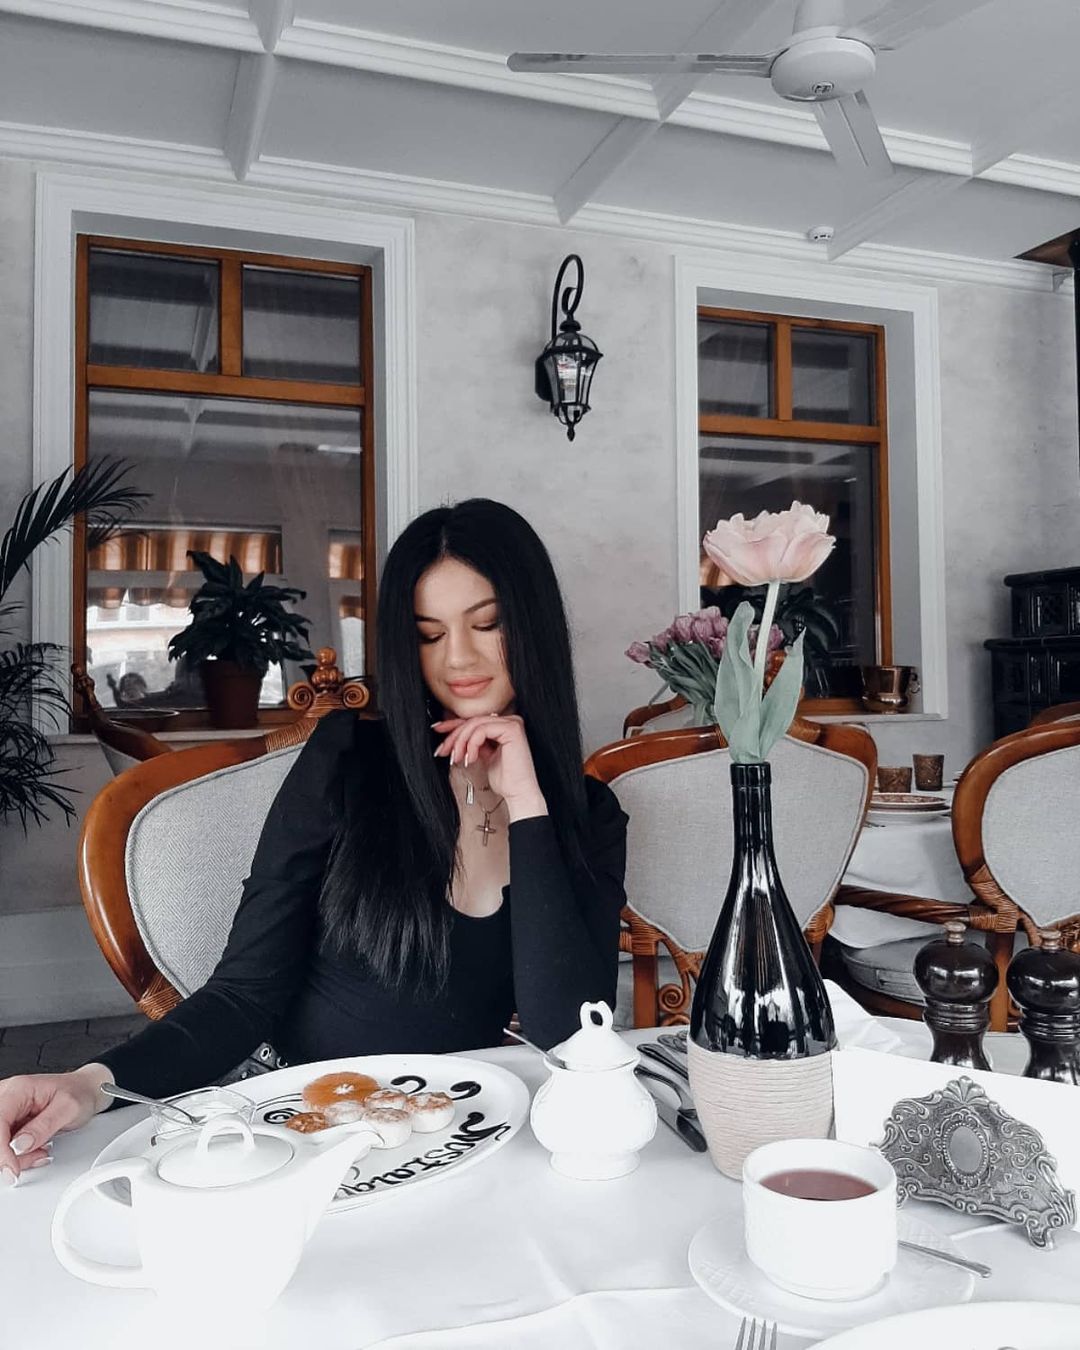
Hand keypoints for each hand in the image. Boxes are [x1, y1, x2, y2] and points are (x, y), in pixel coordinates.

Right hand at [0, 1064, 112, 1184]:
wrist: (85, 1091)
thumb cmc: (79, 1092)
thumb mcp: (69, 1108)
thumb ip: (44, 1126)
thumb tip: (20, 1145)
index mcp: (19, 1089)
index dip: (2, 1149)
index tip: (13, 1168)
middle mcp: (8, 1098)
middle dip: (12, 1153)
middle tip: (36, 1155)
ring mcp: (7, 1112)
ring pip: (0, 1143)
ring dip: (18, 1156)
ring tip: (42, 1149)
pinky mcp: (10, 1124)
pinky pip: (6, 1146)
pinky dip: (21, 1154)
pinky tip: (37, 1149)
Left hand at [433, 714, 547, 820]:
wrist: (518, 793)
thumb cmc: (505, 779)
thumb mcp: (482, 756)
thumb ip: (472, 743)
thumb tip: (453, 737)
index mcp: (503, 726)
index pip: (474, 721)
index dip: (453, 725)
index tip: (438, 730)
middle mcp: (509, 721)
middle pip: (472, 721)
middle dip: (454, 736)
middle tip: (444, 751)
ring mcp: (512, 723)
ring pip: (475, 724)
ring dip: (461, 742)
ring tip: (457, 758)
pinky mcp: (512, 729)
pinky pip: (482, 730)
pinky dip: (472, 744)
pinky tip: (471, 758)